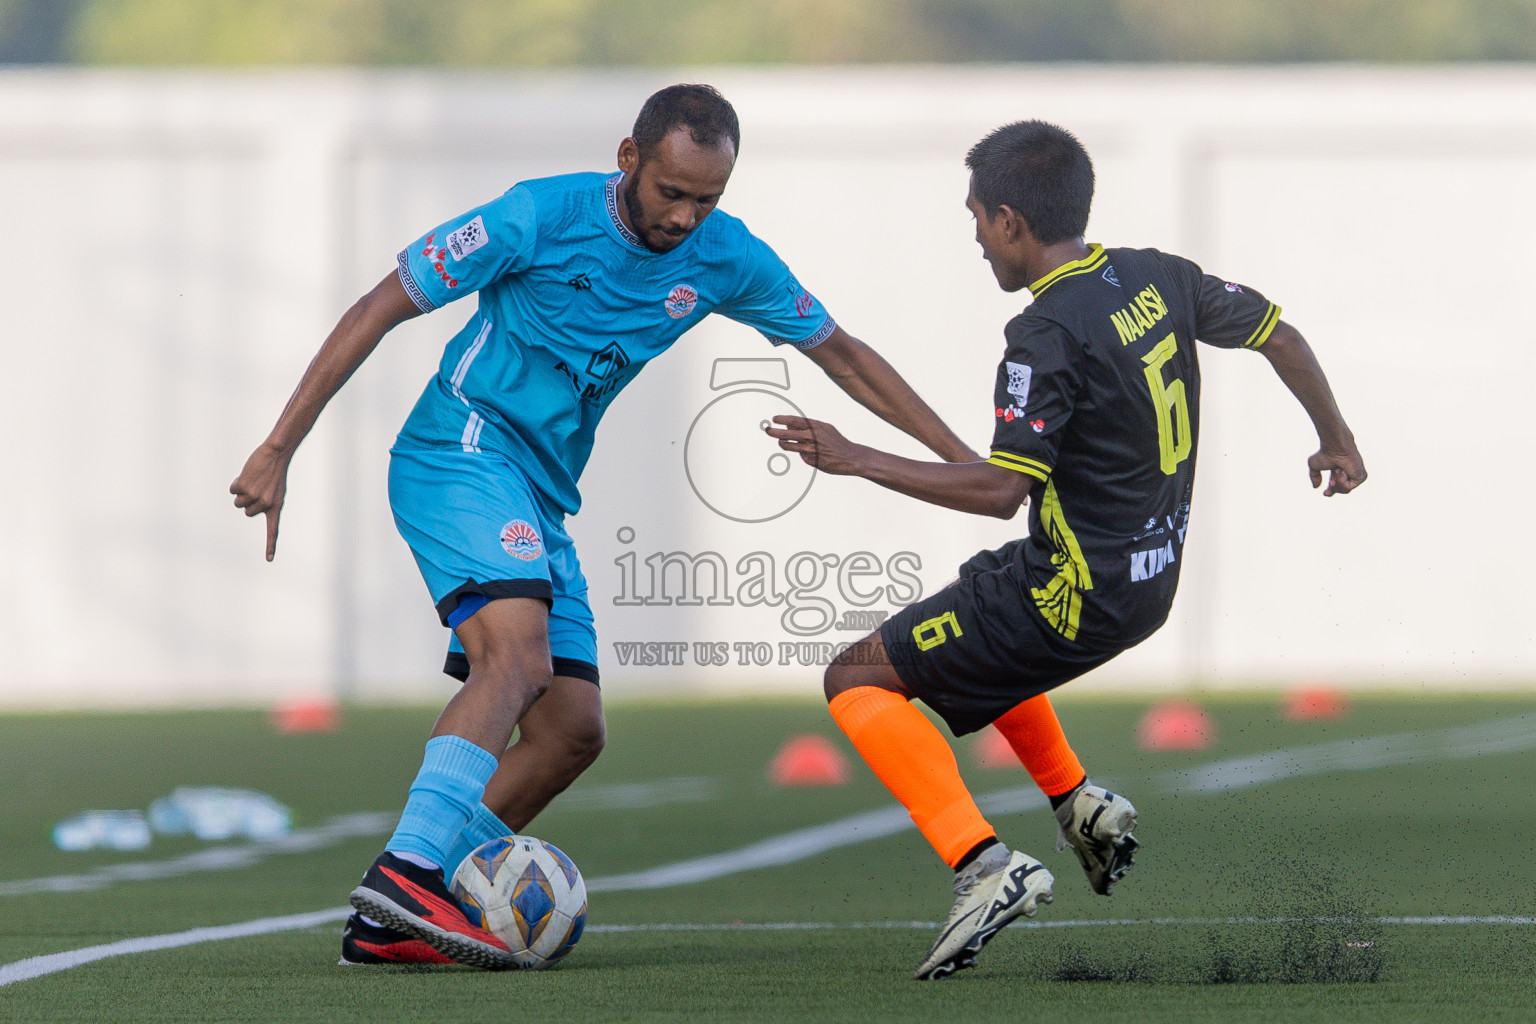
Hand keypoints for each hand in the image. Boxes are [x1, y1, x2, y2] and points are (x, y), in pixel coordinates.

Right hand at [230, 442, 291, 559]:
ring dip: (241, 492)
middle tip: (258, 486)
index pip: (273, 530)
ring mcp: (254, 496)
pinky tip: (247, 474)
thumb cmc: (276, 471)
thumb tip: (249, 509)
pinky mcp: (244, 486)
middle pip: (246, 511)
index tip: (269, 560)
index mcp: (276, 506)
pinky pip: (233, 490)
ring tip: (254, 479)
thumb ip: (266, 502)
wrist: (277, 453)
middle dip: (247, 501)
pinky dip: (236, 482)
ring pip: (238, 502)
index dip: (270, 545)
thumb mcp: (276, 489)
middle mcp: (266, 504)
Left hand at [766, 416, 867, 475]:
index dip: (782, 419)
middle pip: (787, 434)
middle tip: (767, 430)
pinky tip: (810, 454)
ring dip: (783, 443)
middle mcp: (812, 437)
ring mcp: (810, 450)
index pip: (794, 421)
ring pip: (789, 446)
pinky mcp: (810, 461)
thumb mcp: (825, 428)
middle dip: (774, 432)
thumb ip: (808, 426)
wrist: (850, 457)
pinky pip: (801, 456)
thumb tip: (790, 425)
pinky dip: (802, 454)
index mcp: (816, 426)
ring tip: (781, 442)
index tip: (774, 419)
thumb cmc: (837, 441)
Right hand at [1308, 441, 1366, 496]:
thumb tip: (1316, 487)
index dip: (1330, 491)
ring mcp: (1356, 475)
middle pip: (1342, 490)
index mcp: (1339, 471)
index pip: (1337, 485)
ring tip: (1337, 470)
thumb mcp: (1314, 466)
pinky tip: (1342, 471)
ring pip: (1345, 490)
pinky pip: (1349, 487)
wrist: (1335, 448)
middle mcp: (1349, 473)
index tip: (1324, 493)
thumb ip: (1314, 476)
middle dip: (1334, 488)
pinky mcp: (1362, 476)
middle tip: (1331, 482)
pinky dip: (1343, 481)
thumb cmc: (1325, 453)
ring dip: (1337, 482)